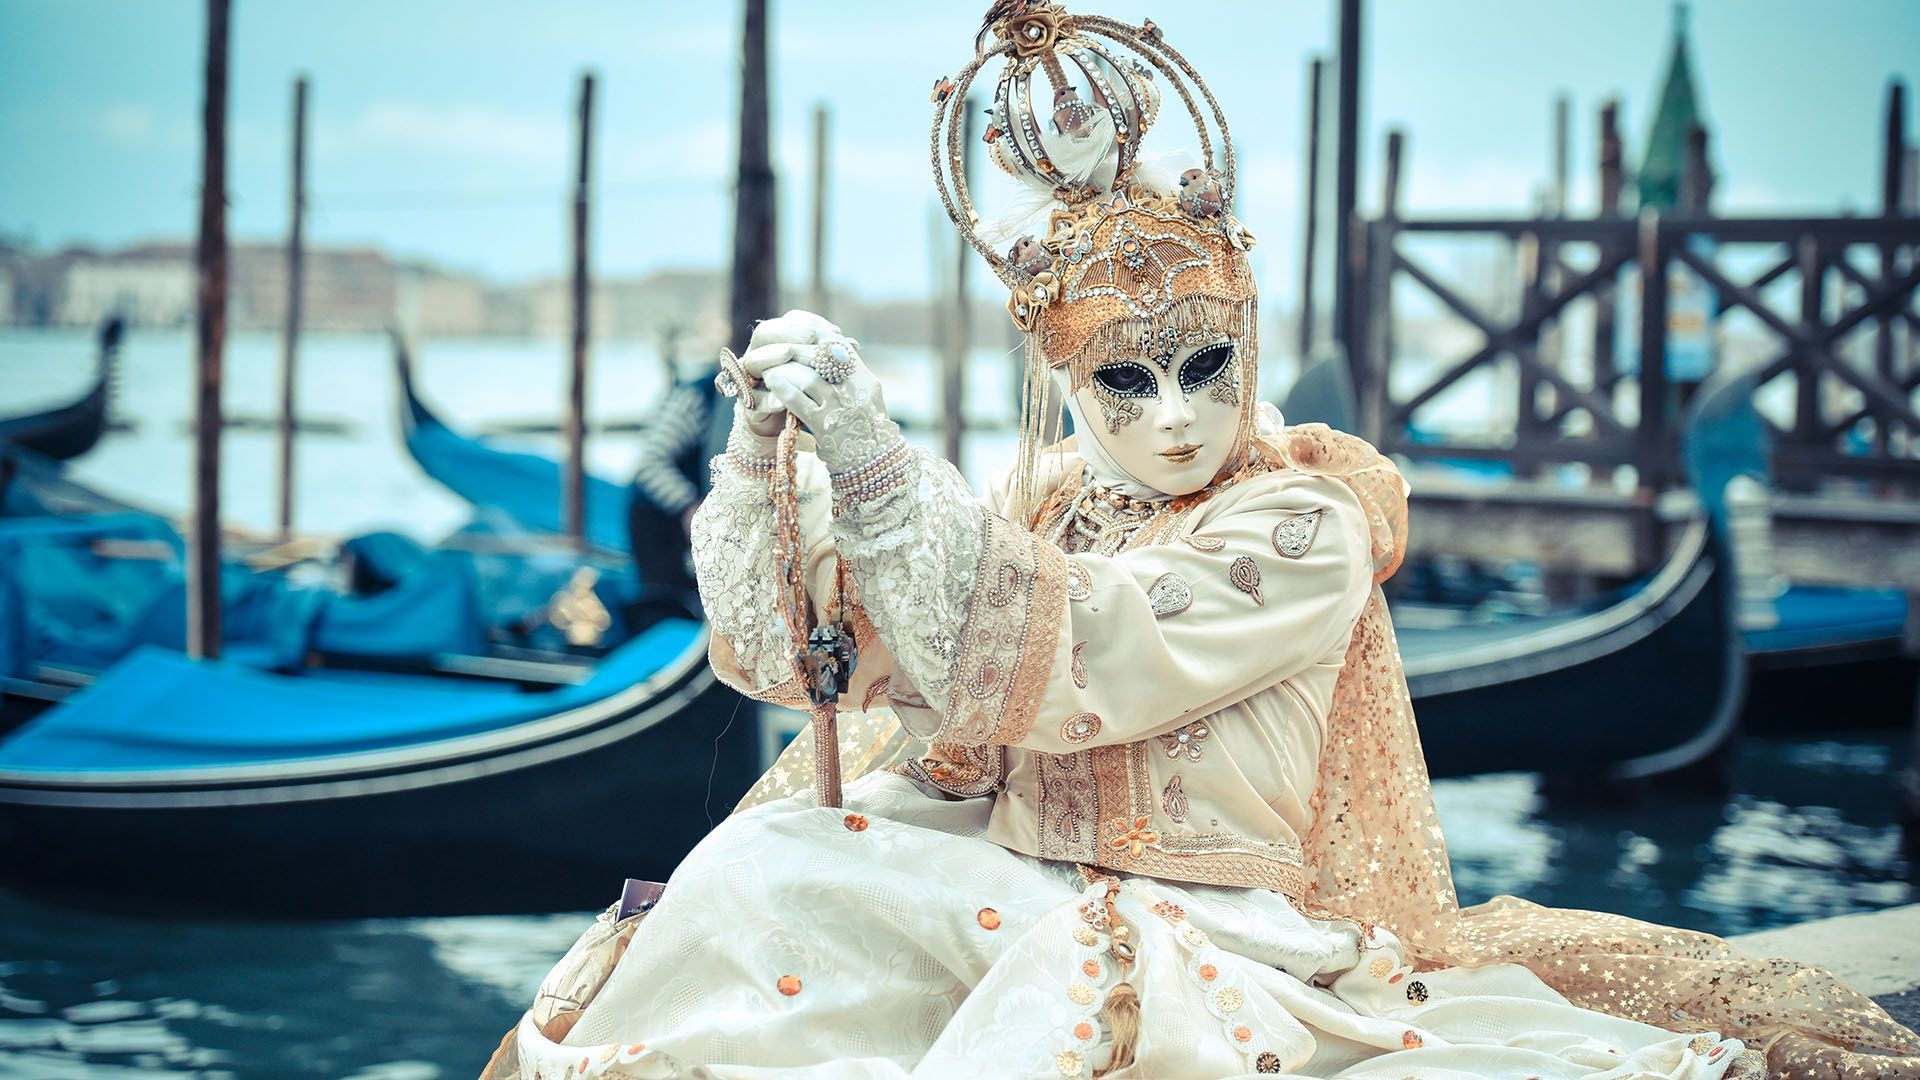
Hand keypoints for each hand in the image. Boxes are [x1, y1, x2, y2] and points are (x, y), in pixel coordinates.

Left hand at [741, 310, 895, 472]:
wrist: (874, 467)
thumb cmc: (868, 432)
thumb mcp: (869, 400)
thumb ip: (851, 377)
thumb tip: (828, 354)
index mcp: (866, 381)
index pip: (841, 348)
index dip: (819, 339)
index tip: (803, 338)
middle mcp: (854, 391)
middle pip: (820, 359)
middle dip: (797, 352)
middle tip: (780, 349)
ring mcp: (839, 408)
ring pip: (806, 377)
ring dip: (784, 369)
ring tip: (771, 367)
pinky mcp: (824, 426)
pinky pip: (797, 401)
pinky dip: (782, 388)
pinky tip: (772, 383)